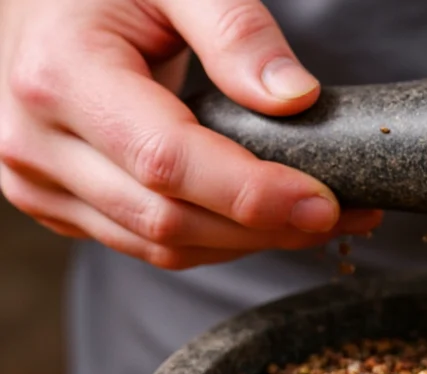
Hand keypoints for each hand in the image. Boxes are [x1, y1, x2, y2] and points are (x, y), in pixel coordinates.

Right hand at [0, 0, 380, 269]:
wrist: (41, 1)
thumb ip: (235, 30)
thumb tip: (296, 98)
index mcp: (60, 74)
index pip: (166, 161)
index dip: (251, 193)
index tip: (324, 201)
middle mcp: (36, 141)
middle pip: (169, 219)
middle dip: (266, 227)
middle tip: (341, 213)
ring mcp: (42, 180)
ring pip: (161, 246)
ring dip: (248, 242)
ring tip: (316, 220)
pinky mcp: (61, 202)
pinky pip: (148, 245)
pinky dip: (215, 240)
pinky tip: (262, 220)